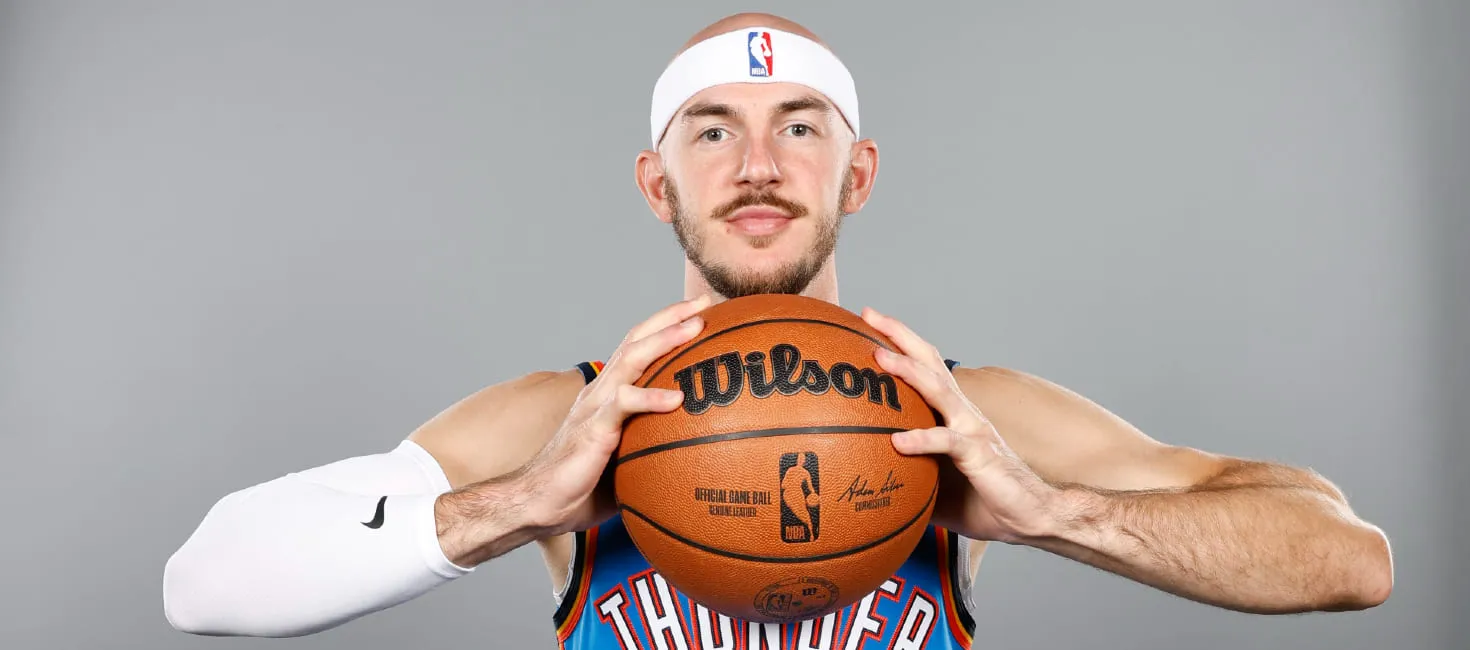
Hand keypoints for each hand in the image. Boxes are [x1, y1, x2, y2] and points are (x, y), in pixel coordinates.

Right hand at [522, 294, 710, 535]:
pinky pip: (623, 406)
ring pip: (631, 359)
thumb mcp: (624, 462)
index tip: (699, 312)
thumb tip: (694, 456)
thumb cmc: (579, 487)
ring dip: (665, 340)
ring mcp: (594, 407)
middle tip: (704, 303)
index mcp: (607, 394)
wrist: (536, 503)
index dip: (665, 326)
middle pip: (636, 339)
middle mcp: (600, 391)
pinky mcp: (592, 429)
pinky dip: (650, 397)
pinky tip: (677, 398)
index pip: (637, 347)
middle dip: (671, 317)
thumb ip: (651, 448)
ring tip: (696, 328)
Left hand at [861, 307, 1058, 543]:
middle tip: (869, 315)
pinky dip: (922, 439)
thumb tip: (870, 484)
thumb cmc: (986, 499)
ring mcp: (973, 430)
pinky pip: (948, 442)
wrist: (1032, 516)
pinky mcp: (980, 455)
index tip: (869, 321)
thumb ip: (908, 476)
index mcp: (954, 414)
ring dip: (909, 371)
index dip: (901, 343)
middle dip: (900, 336)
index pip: (927, 367)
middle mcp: (964, 413)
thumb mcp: (937, 486)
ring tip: (879, 359)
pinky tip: (898, 442)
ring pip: (939, 391)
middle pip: (930, 362)